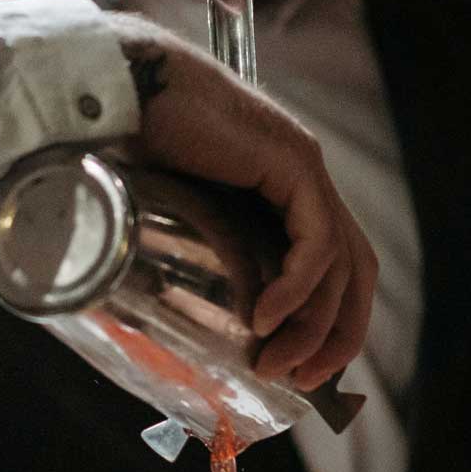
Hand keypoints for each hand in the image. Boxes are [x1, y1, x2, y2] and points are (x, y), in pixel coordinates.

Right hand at [108, 15, 375, 389]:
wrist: (116, 89)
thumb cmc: (130, 149)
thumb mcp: (180, 221)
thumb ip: (208, 259)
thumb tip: (211, 329)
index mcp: (283, 188)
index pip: (335, 264)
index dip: (331, 321)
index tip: (305, 371)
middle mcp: (303, 177)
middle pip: (353, 269)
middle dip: (336, 334)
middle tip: (303, 382)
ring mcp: (303, 166)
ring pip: (339, 263)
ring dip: (313, 324)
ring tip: (273, 363)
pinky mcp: (291, 162)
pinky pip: (316, 242)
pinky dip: (298, 288)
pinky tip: (263, 318)